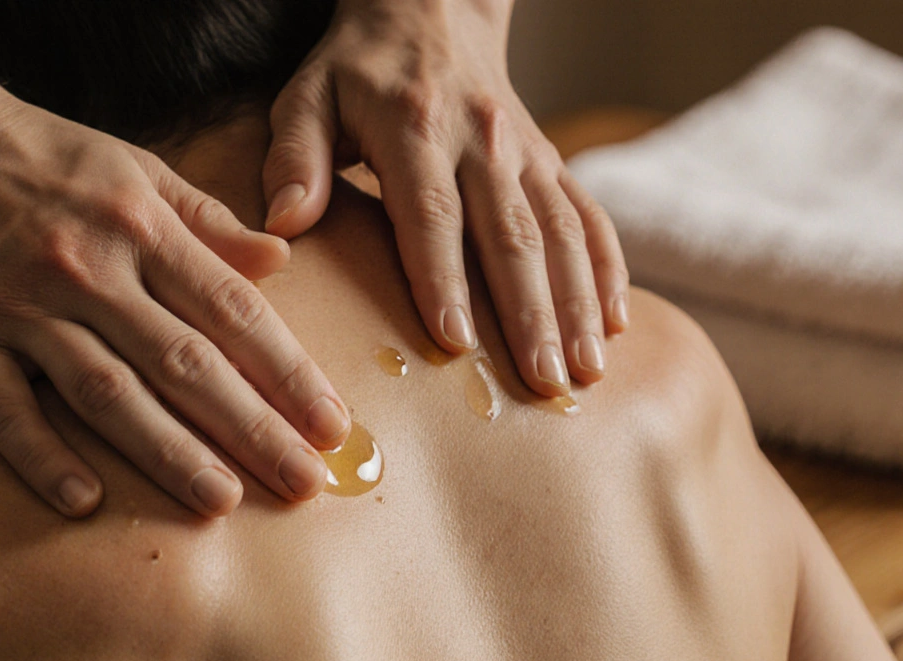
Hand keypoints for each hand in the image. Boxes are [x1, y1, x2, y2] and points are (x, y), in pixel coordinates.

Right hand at [0, 92, 348, 517]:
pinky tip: (87, 502)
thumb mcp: (139, 170)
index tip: (332, 425)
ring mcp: (22, 304)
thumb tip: (283, 261)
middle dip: (251, 427)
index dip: (288, 372)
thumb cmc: (49, 159)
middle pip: (184, 361)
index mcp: (143, 226)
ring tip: (221, 502)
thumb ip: (210, 222)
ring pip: (106, 391)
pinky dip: (42, 456)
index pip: (233, 311)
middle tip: (304, 482)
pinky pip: (4, 408)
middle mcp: (89, 267)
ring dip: (167, 452)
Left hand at [262, 0, 628, 395]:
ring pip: (562, 232)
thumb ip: (293, 158)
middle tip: (543, 382)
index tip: (457, 342)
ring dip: (579, 304)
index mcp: (415, 128)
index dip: (444, 278)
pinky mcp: (551, 161)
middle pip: (513, 235)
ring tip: (588, 372)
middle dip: (532, 314)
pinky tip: (617, 323)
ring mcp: (526, 151)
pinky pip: (588, 215)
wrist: (431, 8)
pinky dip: (608, 269)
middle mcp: (483, 140)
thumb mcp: (307, 96)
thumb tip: (285, 225)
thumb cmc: (357, 70)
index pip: (432, 214)